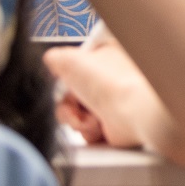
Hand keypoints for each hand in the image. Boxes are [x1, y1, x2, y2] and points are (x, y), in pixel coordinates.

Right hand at [45, 40, 161, 149]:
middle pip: (75, 92)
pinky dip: (88, 131)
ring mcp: (117, 101)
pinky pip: (90, 130)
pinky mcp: (117, 123)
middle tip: (75, 103)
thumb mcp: (70, 59)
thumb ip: (55, 58)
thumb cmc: (110, 82)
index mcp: (109, 54)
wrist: (132, 111)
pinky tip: (97, 127)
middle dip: (68, 103)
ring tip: (89, 117)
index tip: (65, 79)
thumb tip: (52, 61)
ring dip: (76, 118)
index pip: (79, 64)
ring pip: (79, 113)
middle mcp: (115, 77)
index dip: (68, 76)